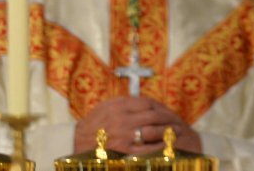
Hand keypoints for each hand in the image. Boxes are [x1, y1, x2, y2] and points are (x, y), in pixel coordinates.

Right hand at [74, 96, 202, 155]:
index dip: (160, 106)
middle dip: (168, 118)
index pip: (147, 103)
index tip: (166, 111)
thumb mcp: (106, 107)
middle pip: (154, 116)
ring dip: (167, 132)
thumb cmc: (93, 124)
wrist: (76, 143)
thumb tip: (145, 102)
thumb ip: (125, 103)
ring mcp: (124, 136)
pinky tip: (167, 147)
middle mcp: (123, 120)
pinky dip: (160, 147)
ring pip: (153, 131)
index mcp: (119, 106)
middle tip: (177, 121)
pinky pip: (147, 149)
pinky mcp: (125, 152)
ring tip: (177, 132)